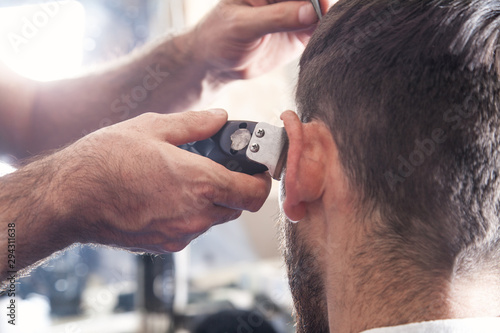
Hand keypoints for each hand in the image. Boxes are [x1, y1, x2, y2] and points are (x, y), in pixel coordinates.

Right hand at [57, 110, 270, 252]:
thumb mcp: (152, 128)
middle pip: (237, 207)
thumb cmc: (107, 159)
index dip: (261, 181)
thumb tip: (220, 117)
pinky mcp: (165, 245)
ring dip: (212, 201)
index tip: (255, 169)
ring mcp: (181, 234)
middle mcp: (197, 214)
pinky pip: (191, 230)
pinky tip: (167, 196)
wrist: (69, 199)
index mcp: (201, 183)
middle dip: (236, 188)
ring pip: (215, 219)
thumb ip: (194, 124)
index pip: (254, 193)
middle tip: (221, 168)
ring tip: (187, 178)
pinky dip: (191, 214)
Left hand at [189, 0, 337, 79]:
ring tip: (324, 28)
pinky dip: (325, 31)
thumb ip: (277, 17)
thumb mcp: (244, 25)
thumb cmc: (221, 36)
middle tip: (324, 16)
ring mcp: (294, 11)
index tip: (320, 5)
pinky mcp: (300, 32)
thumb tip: (311, 11)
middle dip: (322, 3)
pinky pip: (319, 28)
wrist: (217, 63)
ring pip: (320, 8)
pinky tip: (324, 37)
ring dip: (328, 15)